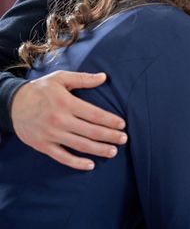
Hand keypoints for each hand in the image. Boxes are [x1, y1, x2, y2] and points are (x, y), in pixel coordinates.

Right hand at [11, 70, 127, 170]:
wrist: (11, 104)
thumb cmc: (40, 89)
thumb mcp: (60, 79)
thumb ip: (83, 79)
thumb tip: (104, 77)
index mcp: (66, 103)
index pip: (95, 114)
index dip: (110, 121)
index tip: (122, 125)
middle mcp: (60, 120)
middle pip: (91, 131)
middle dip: (110, 136)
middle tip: (124, 139)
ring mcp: (51, 135)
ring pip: (80, 145)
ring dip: (99, 150)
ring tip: (113, 152)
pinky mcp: (43, 146)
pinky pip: (62, 157)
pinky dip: (77, 163)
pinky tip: (90, 165)